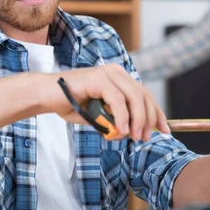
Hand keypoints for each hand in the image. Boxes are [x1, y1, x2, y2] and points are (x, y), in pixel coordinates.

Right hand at [47, 64, 169, 141]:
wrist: (46, 95)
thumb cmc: (71, 104)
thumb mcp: (99, 116)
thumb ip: (115, 121)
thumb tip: (132, 133)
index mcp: (120, 78)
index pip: (144, 94)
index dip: (156, 112)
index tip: (164, 130)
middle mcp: (116, 72)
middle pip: (143, 95)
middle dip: (148, 118)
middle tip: (144, 138)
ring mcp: (108, 73)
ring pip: (133, 97)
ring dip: (137, 119)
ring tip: (134, 136)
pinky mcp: (98, 78)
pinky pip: (117, 99)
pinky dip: (122, 116)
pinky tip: (121, 129)